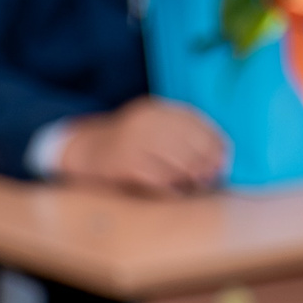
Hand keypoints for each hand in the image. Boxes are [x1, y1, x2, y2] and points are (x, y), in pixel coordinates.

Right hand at [55, 98, 228, 197]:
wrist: (78, 151)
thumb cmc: (121, 145)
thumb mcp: (147, 128)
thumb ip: (175, 134)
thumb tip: (215, 157)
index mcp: (154, 109)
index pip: (195, 122)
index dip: (214, 141)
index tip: (224, 158)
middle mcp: (145, 121)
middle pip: (190, 142)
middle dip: (206, 161)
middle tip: (215, 176)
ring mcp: (134, 142)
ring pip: (177, 160)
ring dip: (193, 176)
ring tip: (201, 186)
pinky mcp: (125, 164)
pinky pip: (158, 178)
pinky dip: (173, 188)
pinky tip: (179, 193)